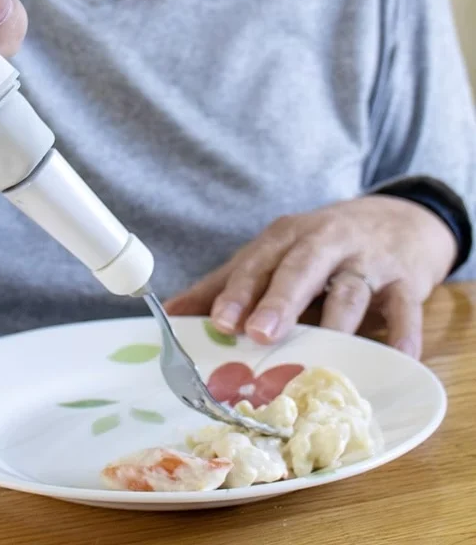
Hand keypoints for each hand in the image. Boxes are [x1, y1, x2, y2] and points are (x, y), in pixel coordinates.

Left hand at [164, 196, 456, 358]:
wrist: (399, 219)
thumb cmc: (323, 246)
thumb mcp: (276, 254)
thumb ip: (227, 283)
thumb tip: (168, 313)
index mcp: (287, 237)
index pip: (258, 263)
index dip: (237, 292)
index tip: (219, 322)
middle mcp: (326, 242)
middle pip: (300, 268)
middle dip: (280, 300)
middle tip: (259, 332)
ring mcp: (368, 261)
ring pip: (351, 289)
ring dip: (338, 319)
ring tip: (327, 350)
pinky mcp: (407, 281)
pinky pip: (406, 308)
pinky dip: (403, 333)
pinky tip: (397, 357)